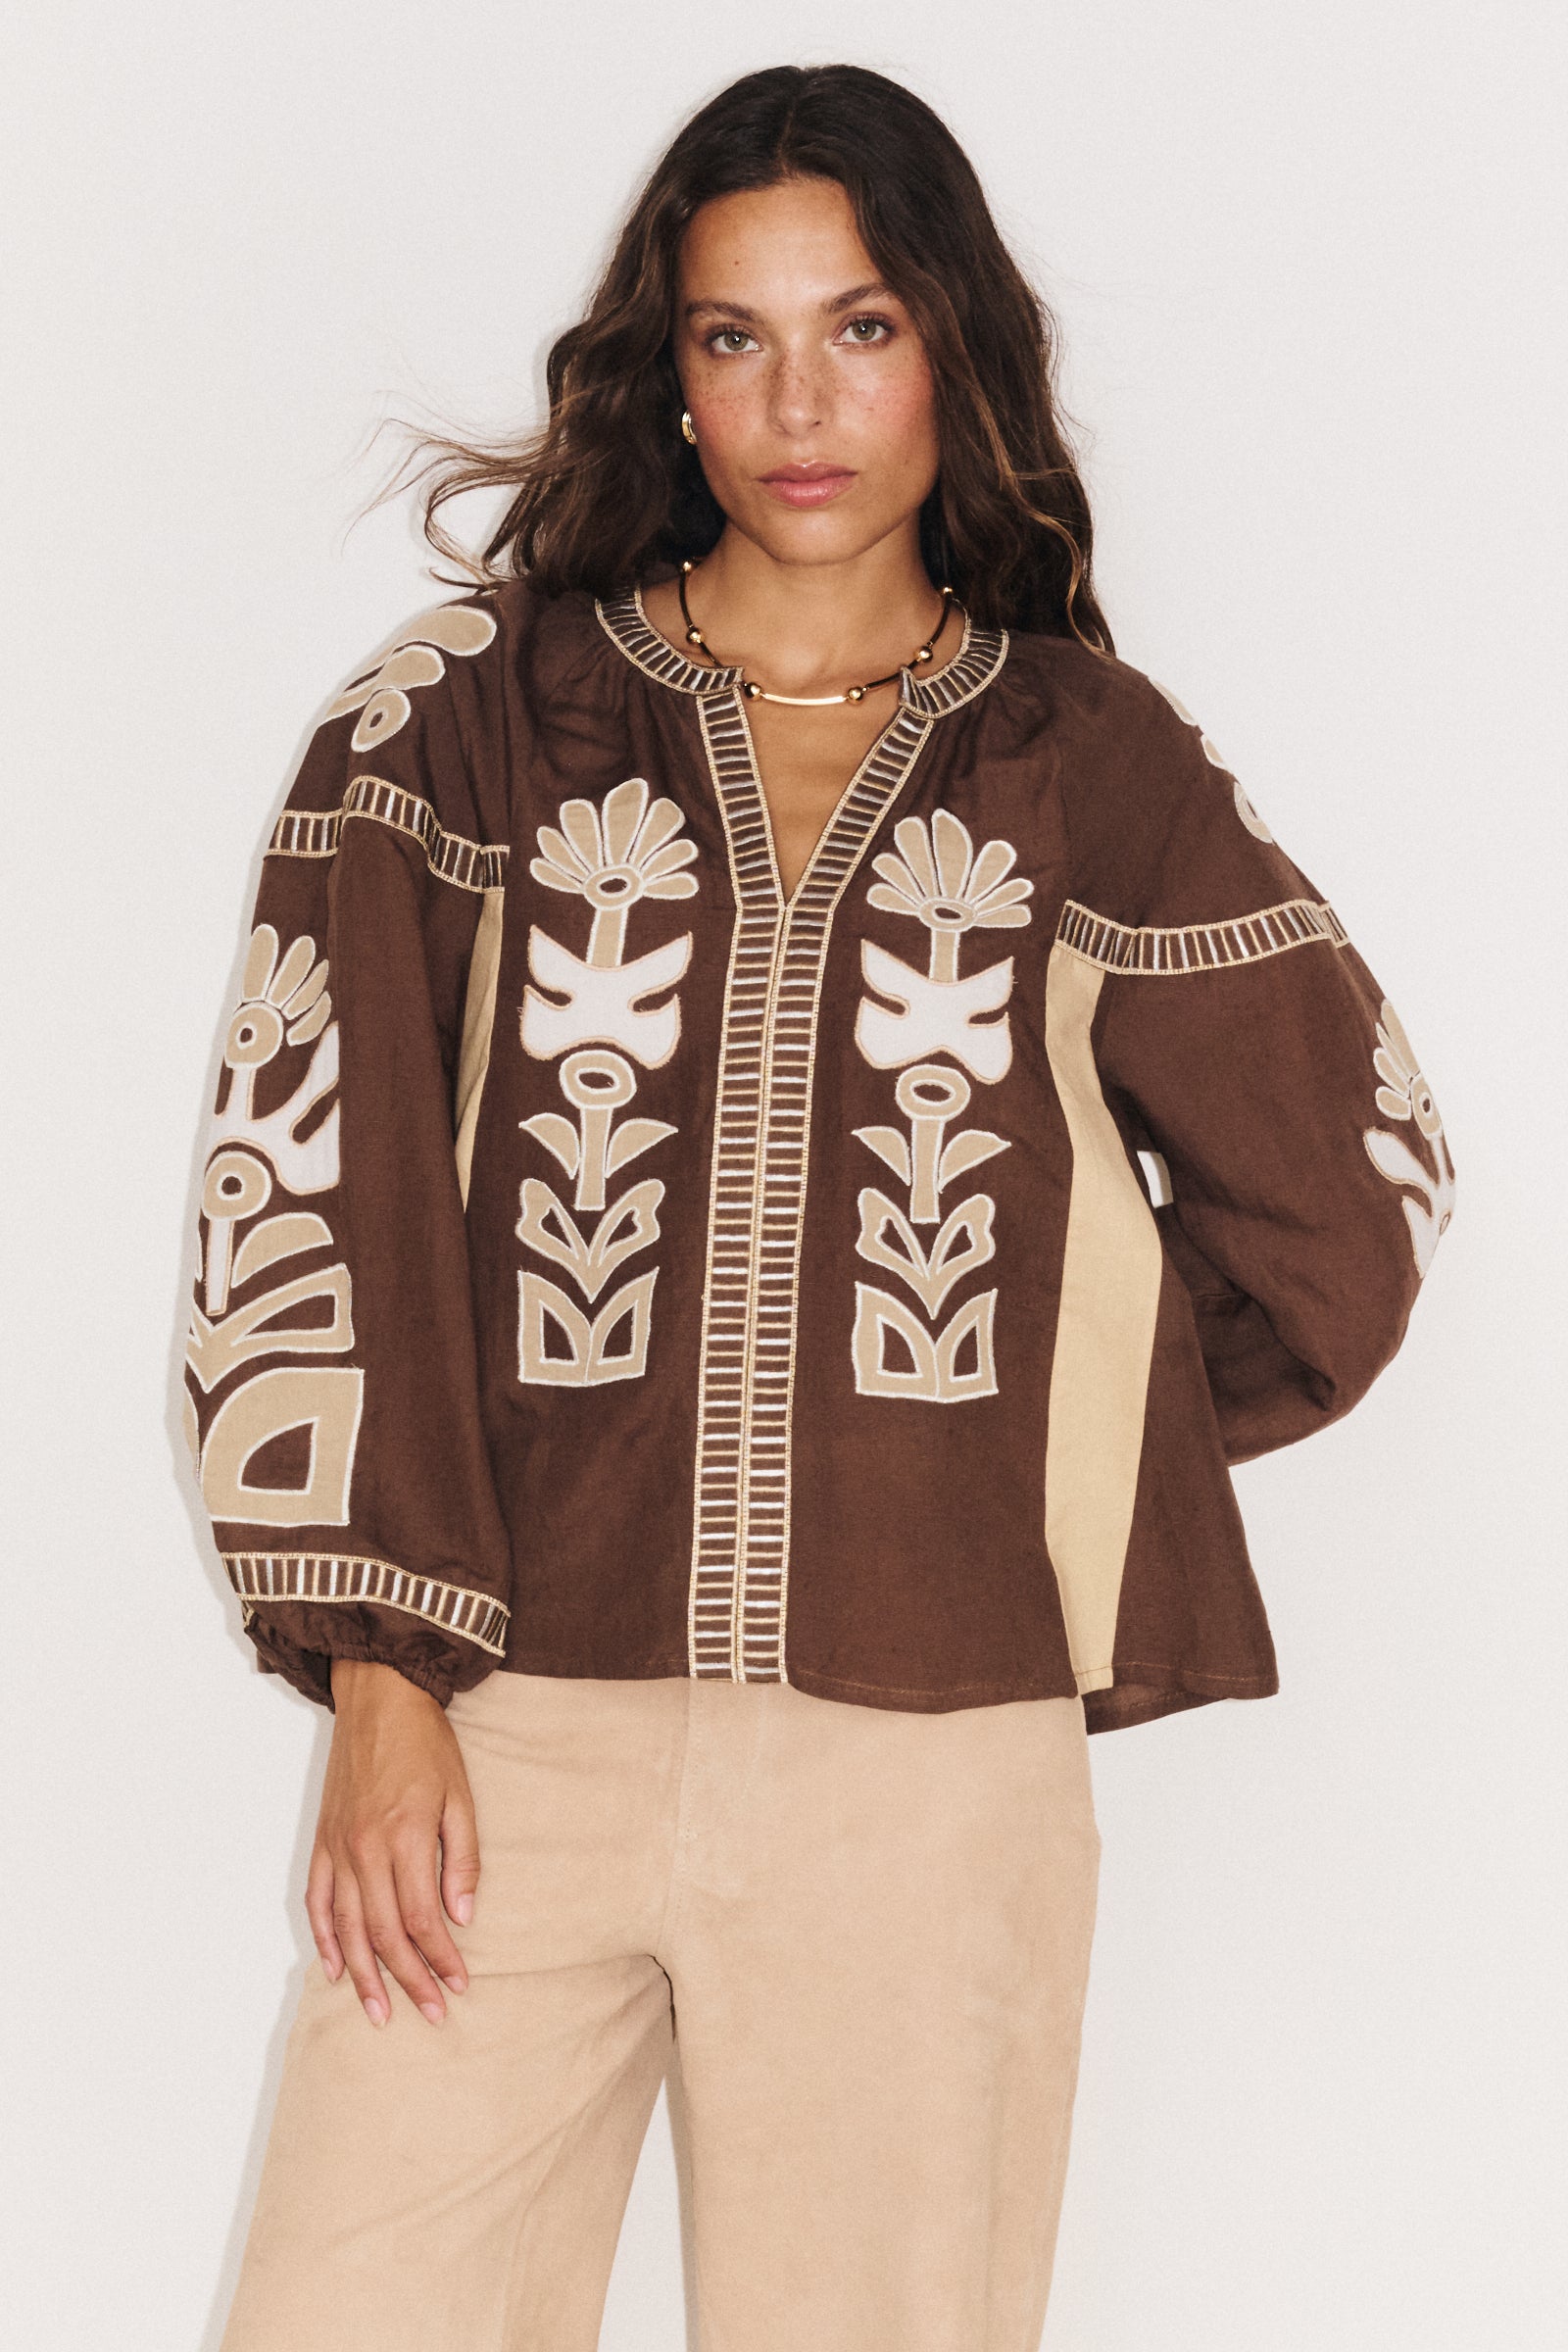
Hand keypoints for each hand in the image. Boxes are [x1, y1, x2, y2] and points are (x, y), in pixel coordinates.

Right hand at [305, 1660, 480, 2026]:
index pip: (422, 1918)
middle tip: (432, 2013)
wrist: (380, 1699)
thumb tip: (461, 1916)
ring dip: (365, 1975)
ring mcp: (338, 1848)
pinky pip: (317, 1902)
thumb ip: (462, 1858)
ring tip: (381, 2013)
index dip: (441, 1958)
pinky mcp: (322, 1842)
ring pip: (347, 1928)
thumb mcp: (460, 1796)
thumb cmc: (426, 1745)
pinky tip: (337, 1970)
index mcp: (404, 1837)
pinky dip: (325, 1940)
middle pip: (384, 1933)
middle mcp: (365, 1849)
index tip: (459, 1984)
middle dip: (409, 1980)